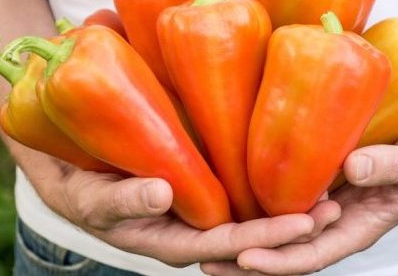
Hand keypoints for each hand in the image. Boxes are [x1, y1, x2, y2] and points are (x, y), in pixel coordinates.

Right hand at [29, 161, 341, 267]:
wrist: (66, 168)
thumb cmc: (76, 190)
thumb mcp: (92, 199)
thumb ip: (123, 201)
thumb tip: (162, 193)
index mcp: (171, 241)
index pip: (227, 245)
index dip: (265, 238)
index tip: (302, 225)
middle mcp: (191, 225)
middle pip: (248, 233)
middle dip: (289, 225)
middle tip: (331, 206)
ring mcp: (195, 201)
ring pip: (246, 208)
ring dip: (282, 200)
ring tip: (324, 182)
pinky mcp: (194, 174)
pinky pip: (233, 180)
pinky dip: (261, 172)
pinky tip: (287, 152)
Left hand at [200, 119, 397, 274]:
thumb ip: (390, 166)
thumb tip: (352, 168)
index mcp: (355, 226)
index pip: (311, 254)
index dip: (278, 260)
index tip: (243, 258)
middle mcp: (331, 217)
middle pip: (283, 245)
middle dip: (243, 254)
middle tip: (201, 254)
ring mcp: (320, 197)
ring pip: (275, 220)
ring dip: (240, 228)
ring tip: (200, 228)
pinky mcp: (312, 172)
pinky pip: (278, 189)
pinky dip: (252, 194)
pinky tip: (222, 188)